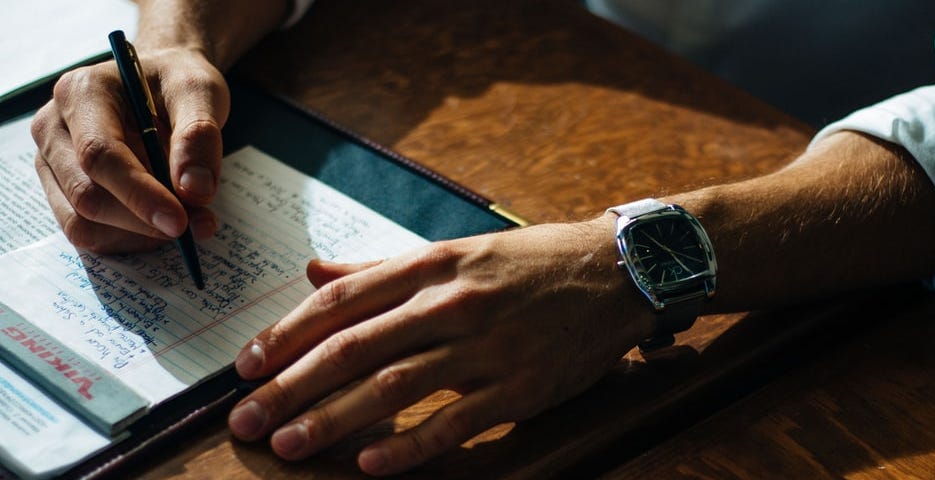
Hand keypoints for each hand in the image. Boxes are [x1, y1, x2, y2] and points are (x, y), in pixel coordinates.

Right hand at [30, 46, 229, 252]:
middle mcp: (54, 128)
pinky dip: (131, 239)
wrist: (160, 82)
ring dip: (140, 235)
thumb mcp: (199, 91)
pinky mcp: (63, 189)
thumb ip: (199, 136)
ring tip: (190, 220)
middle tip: (200, 224)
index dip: (140, 194)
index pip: (99, 155)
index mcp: (81, 93)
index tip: (180, 221)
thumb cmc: (176, 82)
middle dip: (145, 220)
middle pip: (87, 195)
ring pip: (83, 223)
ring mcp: (52, 162)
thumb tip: (195, 190)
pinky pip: (89, 232)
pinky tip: (163, 223)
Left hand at [227, 217, 654, 474]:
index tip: (247, 365)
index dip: (286, 334)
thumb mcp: (455, 250)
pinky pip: (454, 422)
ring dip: (333, 420)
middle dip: (291, 385)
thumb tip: (314, 271)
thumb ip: (381, 266)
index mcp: (432, 265)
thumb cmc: (530, 263)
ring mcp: (486, 347)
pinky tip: (370, 465)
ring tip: (288, 445)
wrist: (615, 273)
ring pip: (393, 387)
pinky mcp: (519, 387)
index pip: (342, 300)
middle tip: (246, 419)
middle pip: (354, 347)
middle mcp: (452, 302)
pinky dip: (409, 447)